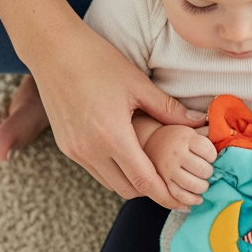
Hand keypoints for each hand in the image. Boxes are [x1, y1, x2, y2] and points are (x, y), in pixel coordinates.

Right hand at [28, 22, 205, 206]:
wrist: (52, 50)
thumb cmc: (97, 61)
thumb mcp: (138, 84)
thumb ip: (168, 109)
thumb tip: (198, 123)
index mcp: (112, 136)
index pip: (145, 182)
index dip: (167, 195)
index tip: (185, 201)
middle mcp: (90, 150)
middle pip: (128, 190)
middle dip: (153, 190)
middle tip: (174, 182)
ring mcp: (74, 151)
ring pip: (110, 183)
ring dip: (132, 181)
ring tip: (153, 168)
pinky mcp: (65, 146)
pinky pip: (95, 170)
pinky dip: (114, 170)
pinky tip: (127, 154)